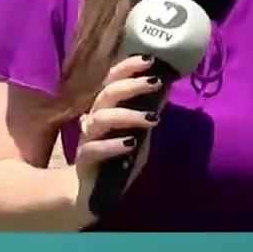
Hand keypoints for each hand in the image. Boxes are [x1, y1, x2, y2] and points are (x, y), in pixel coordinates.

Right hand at [72, 54, 160, 211]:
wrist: (94, 192)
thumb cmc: (118, 157)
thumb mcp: (140, 133)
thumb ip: (150, 110)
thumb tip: (167, 85)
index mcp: (105, 108)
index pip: (112, 80)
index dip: (128, 67)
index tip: (149, 59)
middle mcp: (94, 118)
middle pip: (107, 94)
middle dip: (131, 85)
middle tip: (154, 82)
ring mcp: (88, 139)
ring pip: (101, 119)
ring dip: (127, 115)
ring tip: (151, 118)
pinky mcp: (85, 160)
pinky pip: (95, 149)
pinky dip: (113, 145)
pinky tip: (130, 143)